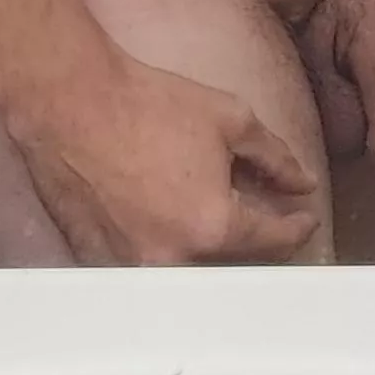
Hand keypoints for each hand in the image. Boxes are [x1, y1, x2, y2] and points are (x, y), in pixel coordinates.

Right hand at [17, 46, 324, 265]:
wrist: (70, 100)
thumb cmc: (148, 103)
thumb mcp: (230, 119)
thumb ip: (275, 158)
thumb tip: (301, 184)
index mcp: (212, 226)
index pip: (272, 242)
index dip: (296, 227)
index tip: (304, 216)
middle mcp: (173, 258)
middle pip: (232, 267)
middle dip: (255, 246)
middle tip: (267, 220)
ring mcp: (131, 265)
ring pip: (189, 273)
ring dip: (210, 254)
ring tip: (217, 221)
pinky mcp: (98, 259)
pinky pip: (146, 267)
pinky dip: (166, 251)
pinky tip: (170, 223)